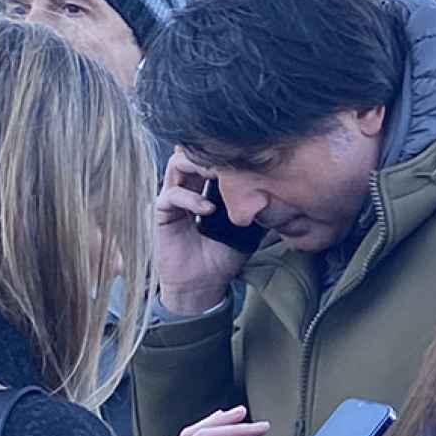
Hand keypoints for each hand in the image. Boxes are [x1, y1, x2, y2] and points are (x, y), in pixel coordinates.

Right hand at [154, 149, 247, 314]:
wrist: (204, 283)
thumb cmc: (224, 255)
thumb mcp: (246, 228)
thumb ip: (252, 206)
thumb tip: (273, 188)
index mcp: (207, 188)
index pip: (210, 158)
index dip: (224, 152)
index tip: (244, 152)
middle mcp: (188, 188)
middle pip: (191, 153)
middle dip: (209, 152)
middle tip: (228, 158)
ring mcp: (174, 198)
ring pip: (176, 165)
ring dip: (197, 165)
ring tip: (217, 175)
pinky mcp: (162, 213)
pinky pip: (171, 195)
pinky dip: (190, 198)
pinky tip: (207, 209)